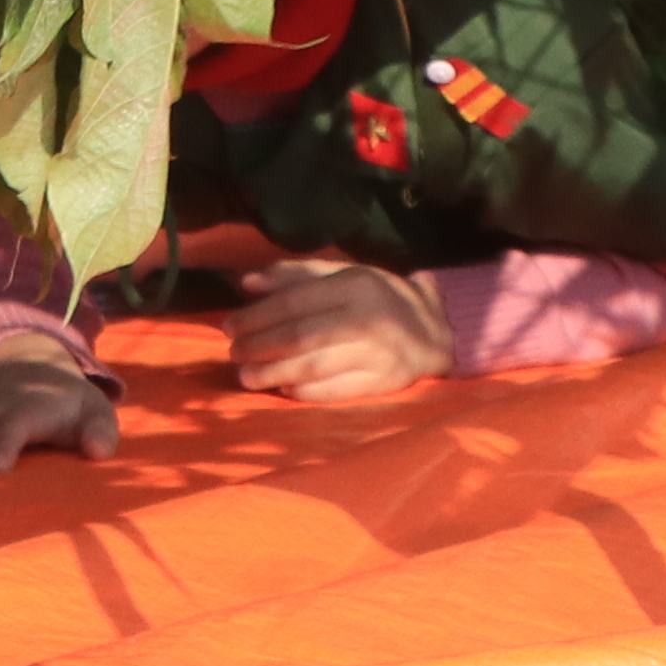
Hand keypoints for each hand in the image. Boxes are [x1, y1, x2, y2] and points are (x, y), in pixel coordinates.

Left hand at [226, 258, 455, 403]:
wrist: (436, 330)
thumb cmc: (379, 298)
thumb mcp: (343, 274)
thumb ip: (296, 276)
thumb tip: (247, 283)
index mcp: (354, 285)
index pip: (295, 303)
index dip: (257, 317)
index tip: (229, 327)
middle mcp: (367, 318)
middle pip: (301, 336)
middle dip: (260, 347)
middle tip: (233, 354)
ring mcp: (377, 353)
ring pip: (315, 365)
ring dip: (274, 372)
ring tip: (247, 377)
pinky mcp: (384, 382)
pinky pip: (336, 390)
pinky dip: (305, 391)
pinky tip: (282, 389)